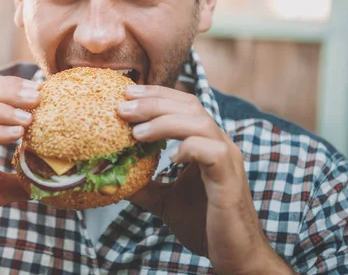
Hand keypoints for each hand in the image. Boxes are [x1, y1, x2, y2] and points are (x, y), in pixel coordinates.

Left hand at [118, 85, 293, 273]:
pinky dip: (190, 148)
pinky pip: (212, 152)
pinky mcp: (229, 180)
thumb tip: (113, 178)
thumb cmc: (204, 225)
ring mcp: (227, 159)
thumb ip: (144, 185)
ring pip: (199, 122)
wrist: (234, 256)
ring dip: (164, 121)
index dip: (155, 95)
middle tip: (123, 105)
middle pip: (189, 105)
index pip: (183, 105)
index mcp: (205, 143)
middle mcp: (219, 144)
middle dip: (154, 101)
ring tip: (136, 132)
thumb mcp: (165, 201)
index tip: (126, 92)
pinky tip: (171, 157)